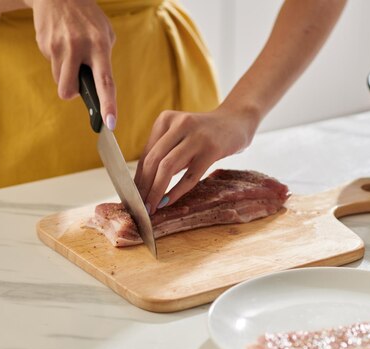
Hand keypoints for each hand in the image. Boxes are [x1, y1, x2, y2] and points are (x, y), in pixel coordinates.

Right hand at [24, 0, 116, 128]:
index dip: (108, 104)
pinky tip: (61, 43)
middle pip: (68, 90)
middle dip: (71, 93)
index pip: (104, 82)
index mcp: (99, 46)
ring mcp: (58, 46)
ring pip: (59, 80)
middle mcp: (78, 47)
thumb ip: (103, 59)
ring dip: (65, 75)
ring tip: (71, 55)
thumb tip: (99, 87)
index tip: (109, 123)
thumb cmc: (87, 17)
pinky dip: (58, 61)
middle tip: (76, 84)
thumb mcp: (105, 33)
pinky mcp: (44, 44)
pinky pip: (52, 65)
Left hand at [134, 105, 259, 213]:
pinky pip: (190, 176)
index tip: (133, 196)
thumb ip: (164, 152)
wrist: (236, 121)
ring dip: (156, 190)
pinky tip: (168, 202)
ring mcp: (197, 136)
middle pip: (154, 160)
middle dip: (144, 186)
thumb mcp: (181, 136)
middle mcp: (180, 124)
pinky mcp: (212, 149)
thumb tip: (143, 184)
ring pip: (168, 168)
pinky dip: (176, 191)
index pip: (146, 154)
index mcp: (166, 119)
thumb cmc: (204, 134)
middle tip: (139, 206)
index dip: (137, 177)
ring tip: (151, 207)